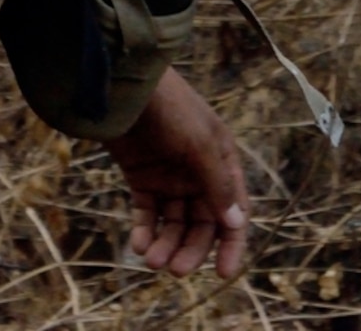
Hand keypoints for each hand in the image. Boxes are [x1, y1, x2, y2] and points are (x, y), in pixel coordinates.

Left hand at [105, 71, 247, 277]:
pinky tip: (139, 245)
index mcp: (222, 163)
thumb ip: (216, 184)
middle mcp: (198, 173)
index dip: (230, 244)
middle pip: (200, 223)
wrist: (124, 86)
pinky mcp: (141, 177)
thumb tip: (236, 223)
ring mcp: (169, 176)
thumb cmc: (170, 108)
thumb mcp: (199, 145)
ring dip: (165, 244)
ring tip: (151, 260)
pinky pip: (147, 212)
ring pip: (172, 222)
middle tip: (175, 271)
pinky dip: (144, 230)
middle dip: (190, 249)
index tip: (223, 274)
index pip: (233, 212)